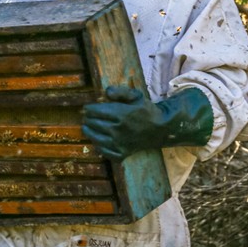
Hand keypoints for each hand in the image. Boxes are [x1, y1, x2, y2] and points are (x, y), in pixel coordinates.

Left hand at [82, 86, 212, 160]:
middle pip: (93, 124)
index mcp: (121, 114)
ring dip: (89, 132)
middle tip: (86, 117)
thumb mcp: (136, 96)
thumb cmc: (146, 111)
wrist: (160, 129)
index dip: (88, 109)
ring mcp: (120, 144)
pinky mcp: (122, 154)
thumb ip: (120, 92)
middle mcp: (118, 130)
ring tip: (87, 128)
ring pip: (95, 138)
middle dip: (88, 119)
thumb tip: (106, 92)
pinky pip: (104, 151)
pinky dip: (98, 146)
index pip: (95, 111)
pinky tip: (98, 140)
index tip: (87, 108)